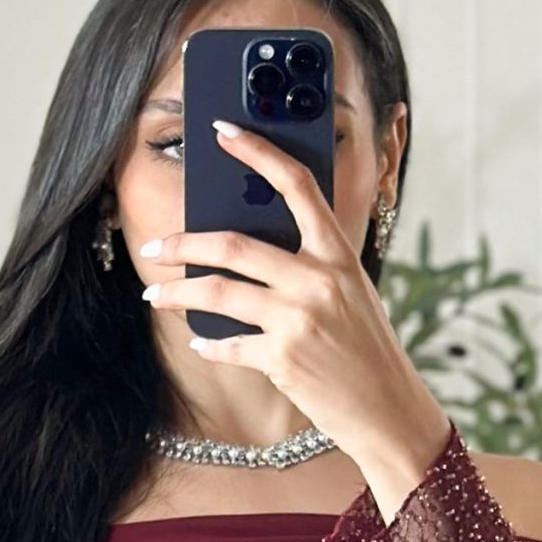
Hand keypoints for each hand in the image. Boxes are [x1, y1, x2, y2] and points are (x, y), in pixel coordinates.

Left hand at [138, 120, 449, 487]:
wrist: (388, 410)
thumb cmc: (367, 349)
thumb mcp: (351, 293)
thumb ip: (310, 266)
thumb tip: (249, 248)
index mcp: (338, 254)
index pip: (296, 185)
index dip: (258, 151)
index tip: (223, 131)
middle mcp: (317, 280)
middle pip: (233, 244)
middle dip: (182, 243)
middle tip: (155, 247)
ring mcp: (298, 319)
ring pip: (216, 292)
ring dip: (175, 292)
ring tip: (153, 293)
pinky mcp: (282, 359)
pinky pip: (227, 344)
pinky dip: (208, 343)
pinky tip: (200, 341)